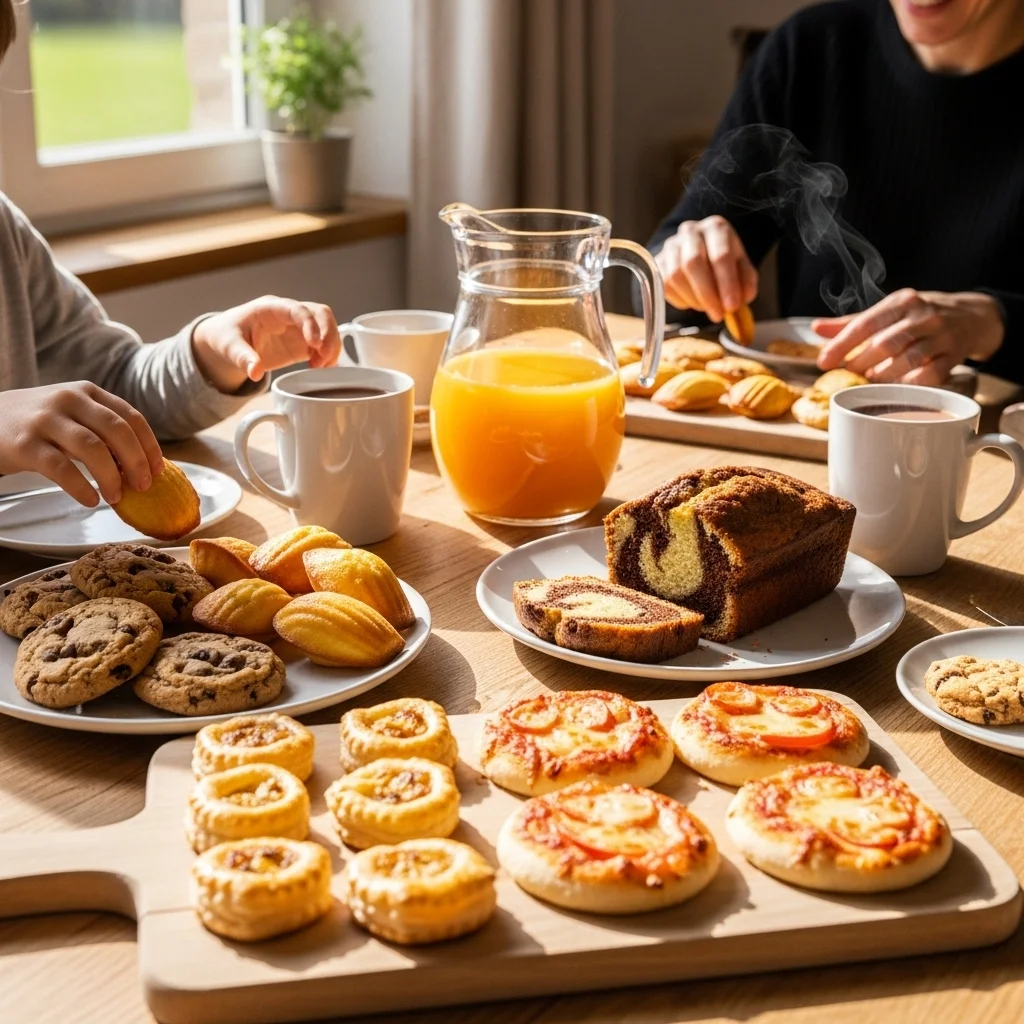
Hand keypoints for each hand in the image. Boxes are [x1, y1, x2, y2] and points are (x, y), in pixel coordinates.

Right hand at [0, 382, 162, 507]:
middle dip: (137, 462)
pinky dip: (81, 487)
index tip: (158, 470)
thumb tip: (141, 464)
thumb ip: (103, 430)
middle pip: (117, 431)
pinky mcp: (25, 444)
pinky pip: (61, 468)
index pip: (131, 417)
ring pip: (92, 448)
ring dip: (111, 477)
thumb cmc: (38, 422)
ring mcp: (46, 420)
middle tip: (143, 486)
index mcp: (88, 392)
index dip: (149, 445)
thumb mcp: (72, 413)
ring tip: (116, 496)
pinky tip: (91, 500)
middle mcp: (69, 400)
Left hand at [191, 296, 341, 392]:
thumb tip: (254, 373)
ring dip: (331, 346)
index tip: (314, 343)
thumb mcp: (229, 346)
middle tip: (325, 356)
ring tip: (322, 366)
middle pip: (320, 314)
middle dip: (328, 334)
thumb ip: (243, 357)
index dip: (310, 324)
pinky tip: (321, 368)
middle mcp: (289, 315)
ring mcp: (298, 328)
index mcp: (271, 308)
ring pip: (327, 327)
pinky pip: (323, 344)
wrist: (227, 340)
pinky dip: (328, 356)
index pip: (298, 309)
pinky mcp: (302, 343)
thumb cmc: (227, 335)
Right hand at [655, 216, 757, 321]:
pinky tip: (692, 301)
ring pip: (676, 276)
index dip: (727, 283)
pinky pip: (664, 285)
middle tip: (717, 314)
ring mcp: (670, 246)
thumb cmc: (723, 263)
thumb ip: (745, 284)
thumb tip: (738, 303)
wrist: (699, 254)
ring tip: (707, 307)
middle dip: (707, 294)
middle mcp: (690, 232)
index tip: (732, 306)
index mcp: (716, 228)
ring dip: (693, 299)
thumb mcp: (741, 268)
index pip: (721, 255)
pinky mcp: (658, 262)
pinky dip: (680, 300)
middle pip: (693, 262)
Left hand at [814, 289, 1004, 383]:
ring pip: (908, 359)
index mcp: (901, 302)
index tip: (823, 362)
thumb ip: (853, 322)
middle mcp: (922, 316)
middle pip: (885, 343)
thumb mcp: (890, 310)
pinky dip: (911, 383)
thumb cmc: (922, 315)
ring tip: (871, 379)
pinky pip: (931, 374)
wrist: (975, 316)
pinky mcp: (955, 355)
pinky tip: (899, 386)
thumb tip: (816, 328)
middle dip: (861, 362)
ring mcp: (942, 335)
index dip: (841, 344)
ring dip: (884, 374)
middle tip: (848, 373)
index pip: (865, 324)